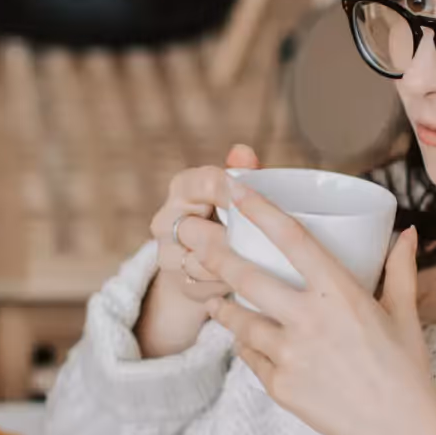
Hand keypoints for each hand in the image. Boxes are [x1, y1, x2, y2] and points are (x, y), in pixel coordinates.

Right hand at [135, 145, 259, 357]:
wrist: (203, 264)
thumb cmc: (230, 218)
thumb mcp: (238, 195)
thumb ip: (243, 173)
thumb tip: (244, 152)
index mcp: (183, 186)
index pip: (209, 183)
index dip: (239, 192)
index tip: (264, 202)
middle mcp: (165, 218)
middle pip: (206, 223)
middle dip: (238, 232)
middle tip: (269, 237)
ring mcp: (166, 253)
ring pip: (206, 258)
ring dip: (237, 260)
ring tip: (263, 258)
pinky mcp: (177, 281)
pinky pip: (210, 282)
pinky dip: (232, 280)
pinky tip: (249, 276)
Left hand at [183, 179, 435, 434]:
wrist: (397, 432)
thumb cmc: (405, 369)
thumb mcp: (404, 313)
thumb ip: (400, 269)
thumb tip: (407, 233)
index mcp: (340, 292)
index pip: (292, 238)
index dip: (259, 209)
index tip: (235, 187)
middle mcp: (309, 318)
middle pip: (246, 276)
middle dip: (213, 252)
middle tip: (190, 235)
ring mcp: (290, 353)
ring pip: (239, 319)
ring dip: (221, 305)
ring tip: (211, 296)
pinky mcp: (279, 385)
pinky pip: (251, 356)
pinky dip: (246, 344)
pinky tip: (243, 338)